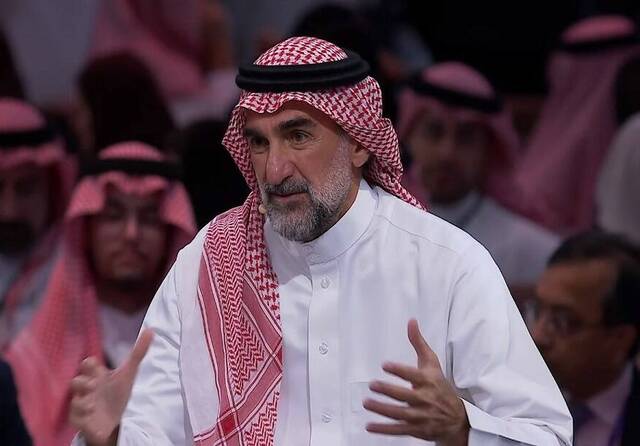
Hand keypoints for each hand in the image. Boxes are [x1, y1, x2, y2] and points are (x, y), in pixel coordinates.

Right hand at [69, 330, 153, 445]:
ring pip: (74, 399)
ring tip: (94, 403)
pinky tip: (91, 413)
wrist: (113, 421)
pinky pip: (74, 416)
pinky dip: (82, 414)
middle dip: (83, 382)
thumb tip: (151, 330)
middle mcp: (85, 389)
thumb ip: (138, 353)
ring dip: (83, 399)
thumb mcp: (128, 374)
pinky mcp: (78, 419)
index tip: (97, 367)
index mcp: (96, 376)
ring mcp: (80, 403)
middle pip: (76, 381)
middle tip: (95, 384)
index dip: (89, 364)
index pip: (87, 364)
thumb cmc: (117, 393)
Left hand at [363, 319, 468, 444]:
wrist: (457, 419)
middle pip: (404, 395)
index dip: (399, 370)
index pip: (412, 375)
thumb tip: (411, 321)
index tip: (385, 365)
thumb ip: (419, 343)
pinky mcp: (416, 429)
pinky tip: (369, 426)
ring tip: (367, 402)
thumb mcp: (432, 363)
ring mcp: (420, 416)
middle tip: (372, 385)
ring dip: (382, 409)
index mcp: (428, 381)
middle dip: (388, 390)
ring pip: (399, 413)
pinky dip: (383, 429)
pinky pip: (398, 430)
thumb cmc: (440, 386)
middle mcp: (425, 399)